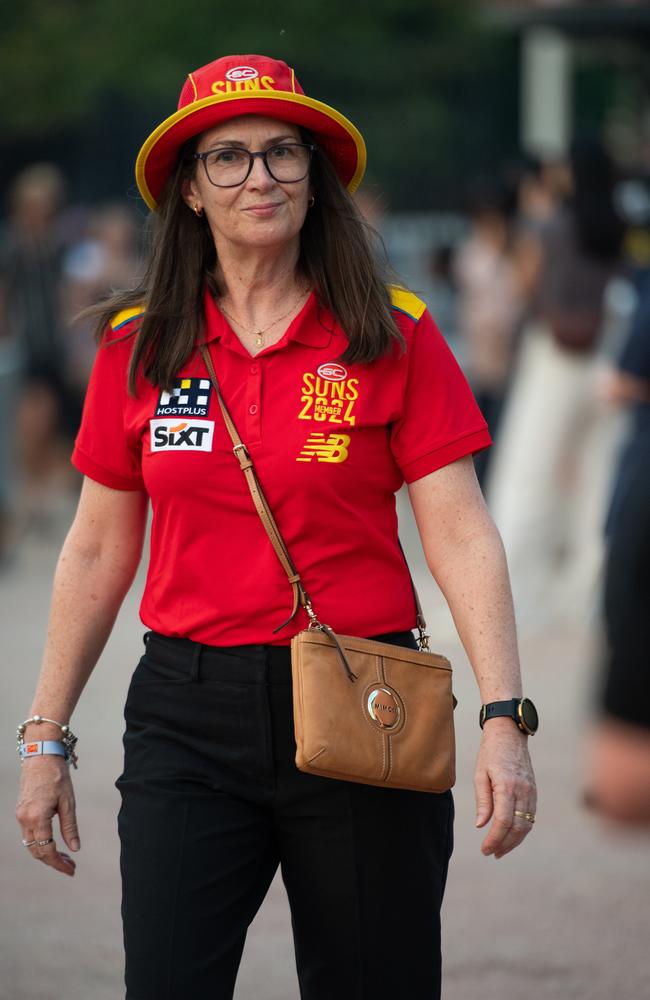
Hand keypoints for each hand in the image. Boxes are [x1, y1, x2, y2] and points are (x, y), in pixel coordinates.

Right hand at [16, 757, 79, 875]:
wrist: (40, 755)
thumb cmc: (57, 776)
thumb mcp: (68, 802)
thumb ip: (70, 827)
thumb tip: (75, 848)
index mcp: (37, 818)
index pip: (47, 850)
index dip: (59, 863)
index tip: (71, 870)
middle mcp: (25, 819)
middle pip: (36, 851)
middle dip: (53, 862)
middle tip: (71, 866)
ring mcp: (20, 815)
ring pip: (31, 844)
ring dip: (46, 853)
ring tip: (65, 857)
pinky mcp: (21, 811)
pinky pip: (28, 834)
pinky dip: (40, 842)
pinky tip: (54, 842)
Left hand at [474, 717, 536, 858]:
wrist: (510, 734)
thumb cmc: (490, 752)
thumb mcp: (480, 774)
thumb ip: (483, 801)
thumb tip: (481, 825)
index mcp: (507, 786)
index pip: (503, 821)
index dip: (494, 839)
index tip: (485, 849)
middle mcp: (523, 791)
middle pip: (517, 827)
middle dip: (504, 844)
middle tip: (491, 853)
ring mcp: (531, 792)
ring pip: (527, 825)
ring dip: (514, 841)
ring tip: (500, 850)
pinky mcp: (534, 791)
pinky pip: (530, 816)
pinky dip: (521, 830)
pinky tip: (511, 835)